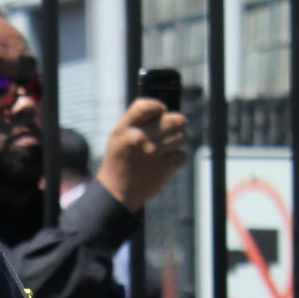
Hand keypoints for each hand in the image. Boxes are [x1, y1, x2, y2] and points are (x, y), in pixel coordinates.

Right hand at [93, 97, 188, 211]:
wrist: (116, 191)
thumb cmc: (121, 158)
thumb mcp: (118, 134)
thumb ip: (136, 117)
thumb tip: (163, 108)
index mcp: (126, 128)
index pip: (147, 106)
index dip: (159, 107)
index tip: (161, 111)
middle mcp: (139, 138)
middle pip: (174, 120)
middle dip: (179, 123)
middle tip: (177, 127)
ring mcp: (153, 153)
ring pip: (181, 138)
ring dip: (179, 141)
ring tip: (170, 146)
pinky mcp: (163, 168)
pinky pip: (182, 155)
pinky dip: (178, 158)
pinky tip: (167, 161)